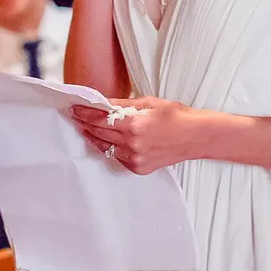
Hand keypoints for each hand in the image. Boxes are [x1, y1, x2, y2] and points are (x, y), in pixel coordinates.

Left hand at [69, 97, 200, 174]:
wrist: (196, 137)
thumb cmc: (176, 116)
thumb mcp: (149, 102)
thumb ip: (123, 104)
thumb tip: (103, 103)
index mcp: (133, 124)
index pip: (100, 118)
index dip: (85, 113)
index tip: (74, 108)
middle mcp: (131, 144)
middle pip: (99, 133)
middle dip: (86, 123)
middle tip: (75, 116)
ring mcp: (134, 159)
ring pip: (105, 147)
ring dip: (94, 137)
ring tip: (85, 128)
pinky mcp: (138, 168)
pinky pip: (116, 157)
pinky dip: (109, 148)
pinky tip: (105, 140)